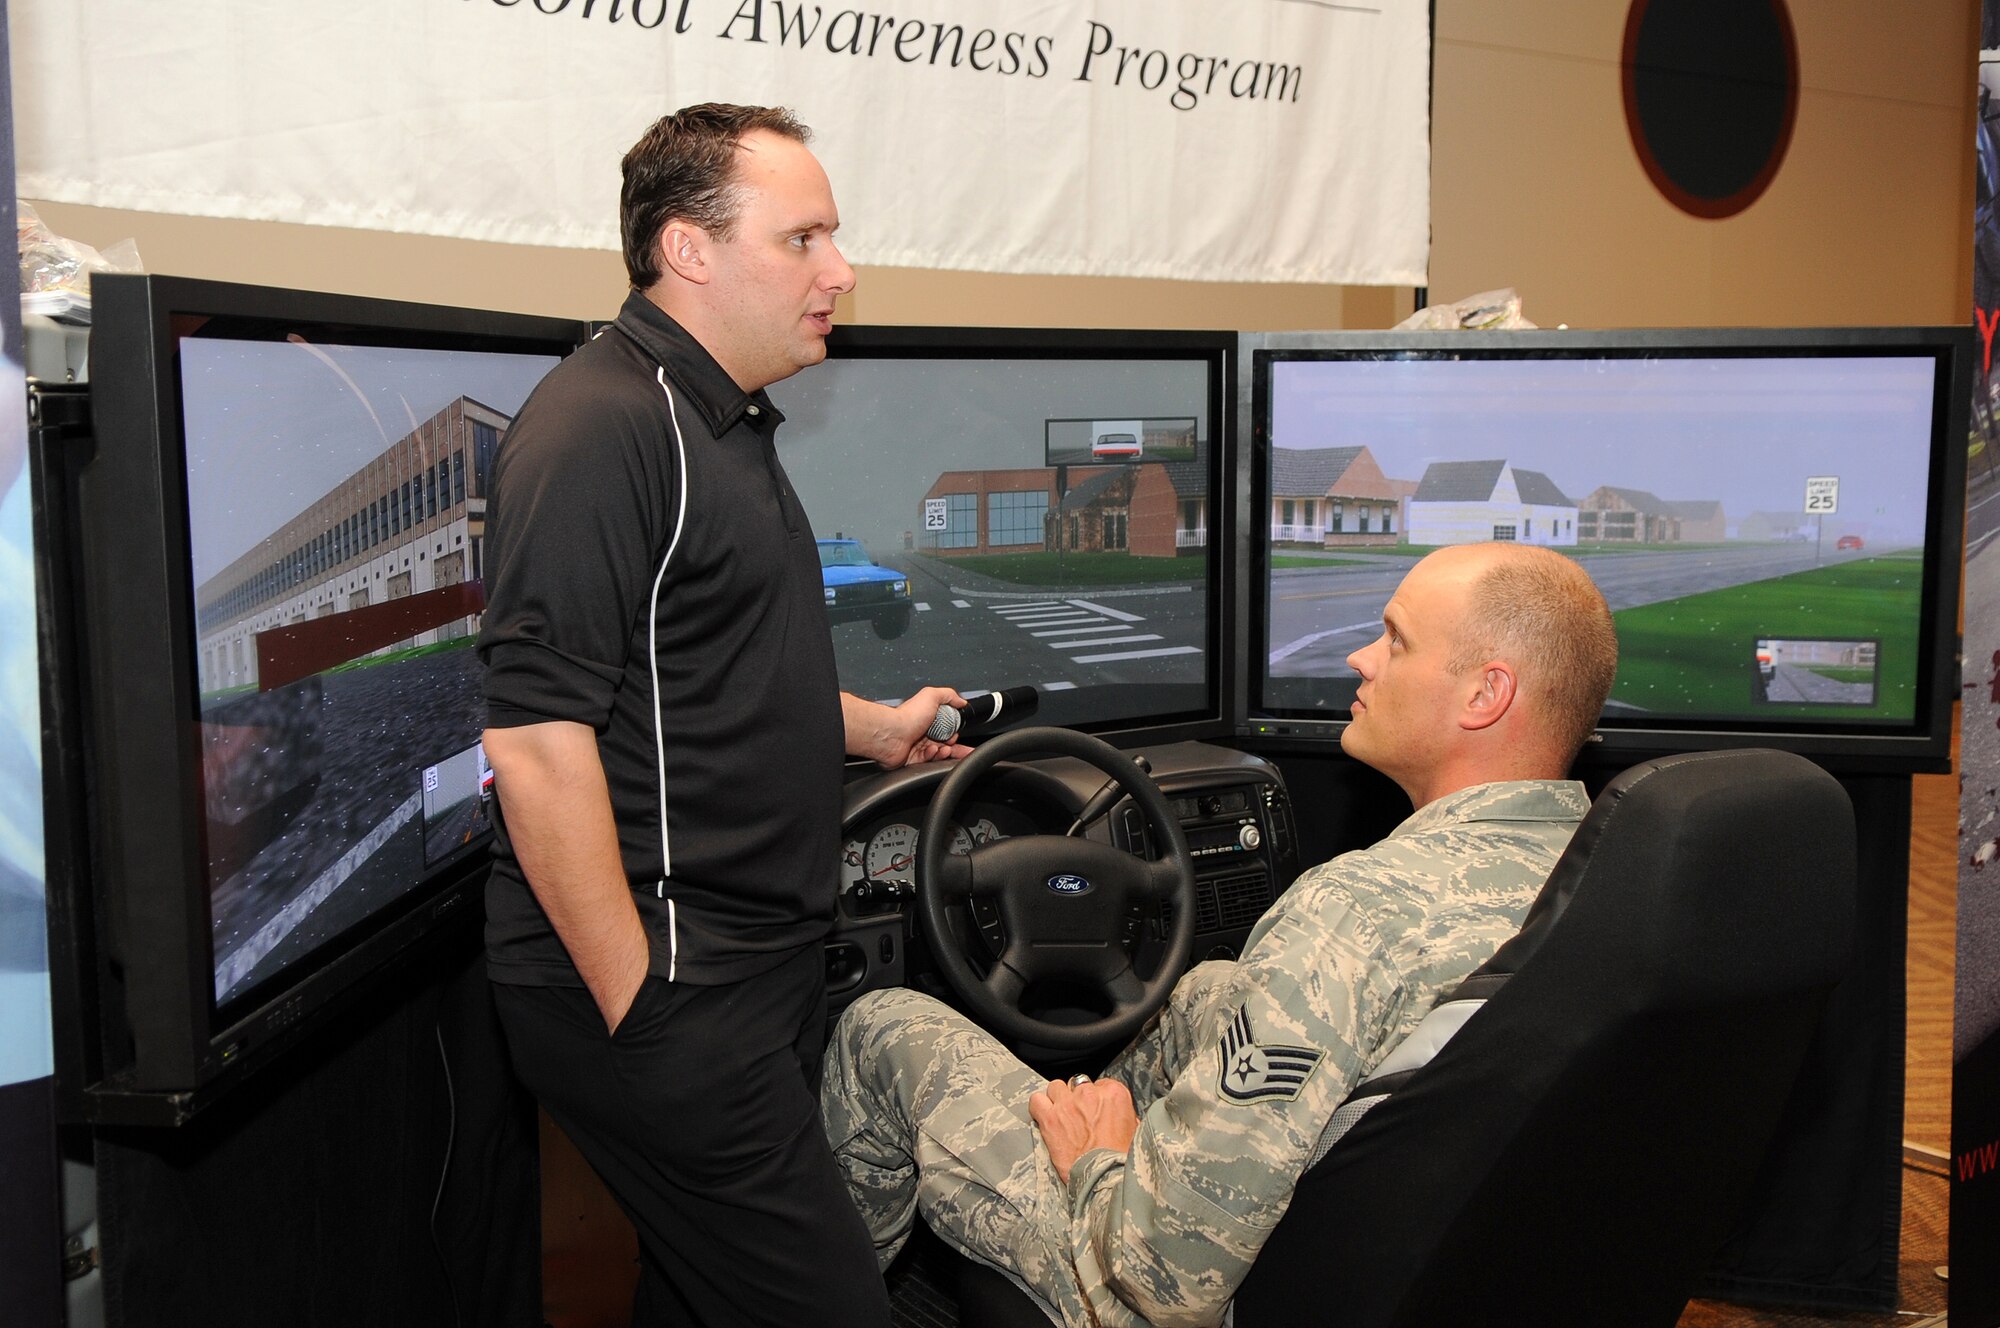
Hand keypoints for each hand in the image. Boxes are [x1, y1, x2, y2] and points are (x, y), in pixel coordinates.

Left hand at [844, 687, 974, 768]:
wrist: (891, 734)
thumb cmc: (907, 716)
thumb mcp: (931, 696)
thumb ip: (949, 695)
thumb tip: (961, 701)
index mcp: (927, 718)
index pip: (947, 727)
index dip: (955, 731)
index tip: (958, 733)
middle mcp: (921, 732)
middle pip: (945, 742)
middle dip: (956, 747)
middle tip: (963, 749)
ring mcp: (916, 746)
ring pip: (938, 753)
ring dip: (945, 752)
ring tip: (945, 749)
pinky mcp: (912, 759)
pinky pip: (928, 761)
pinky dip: (933, 756)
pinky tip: (933, 751)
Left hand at [1029, 1075, 1138, 1183]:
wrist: (1105, 1178)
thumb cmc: (1121, 1160)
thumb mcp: (1135, 1131)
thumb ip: (1123, 1114)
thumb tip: (1117, 1115)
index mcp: (1114, 1094)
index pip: (1100, 1085)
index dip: (1097, 1100)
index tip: (1096, 1113)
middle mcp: (1089, 1093)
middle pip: (1077, 1084)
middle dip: (1077, 1099)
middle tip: (1079, 1118)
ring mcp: (1067, 1104)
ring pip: (1056, 1088)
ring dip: (1058, 1100)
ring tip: (1062, 1117)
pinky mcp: (1050, 1118)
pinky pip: (1036, 1101)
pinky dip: (1039, 1107)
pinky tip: (1045, 1118)